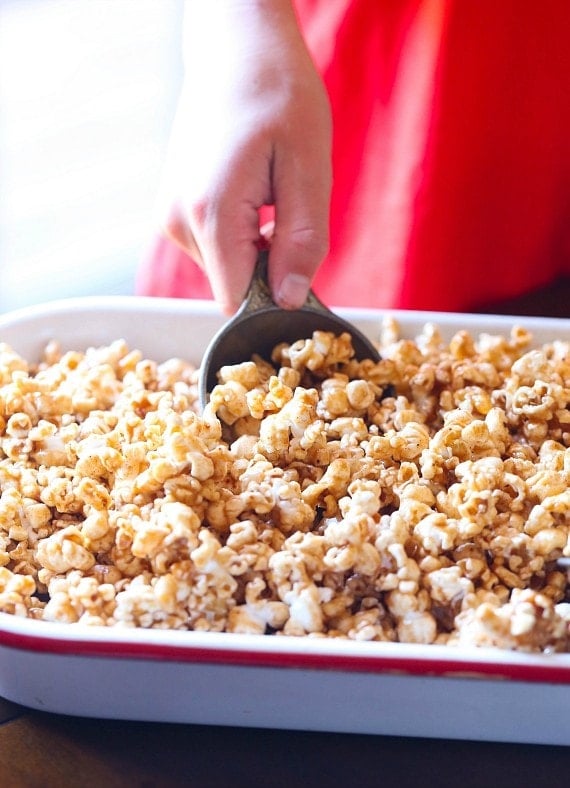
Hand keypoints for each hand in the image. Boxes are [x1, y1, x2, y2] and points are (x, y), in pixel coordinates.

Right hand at [158, 0, 331, 313]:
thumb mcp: (308, 168)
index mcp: (210, 213)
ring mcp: (169, 215)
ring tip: (272, 198)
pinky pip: (213, 247)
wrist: (236, 49)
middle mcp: (178, 220)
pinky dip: (239, 237)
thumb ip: (301, 241)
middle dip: (268, 271)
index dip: (274, 300)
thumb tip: (289, 300)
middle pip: (231, 286)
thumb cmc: (278, 95)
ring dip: (254, 251)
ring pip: (223, 268)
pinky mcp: (172, 208)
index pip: (237, 300)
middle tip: (292, 218)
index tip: (301, 273)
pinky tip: (253, 196)